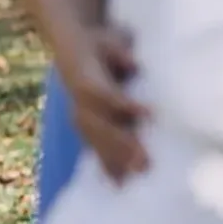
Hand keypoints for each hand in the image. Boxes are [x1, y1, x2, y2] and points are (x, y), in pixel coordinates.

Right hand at [58, 26, 148, 181]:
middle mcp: (79, 101)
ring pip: (96, 142)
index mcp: (85, 77)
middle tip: (145, 162)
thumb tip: (135, 64)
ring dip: (116, 161)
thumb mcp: (109, 37)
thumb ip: (120, 51)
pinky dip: (107, 167)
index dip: (123, 105)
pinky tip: (120, 186)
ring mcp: (80, 116)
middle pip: (100, 126)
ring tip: (136, 178)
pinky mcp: (86, 127)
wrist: (72, 47)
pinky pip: (94, 149)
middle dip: (122, 145)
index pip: (104, 94)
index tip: (150, 114)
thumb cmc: (99, 42)